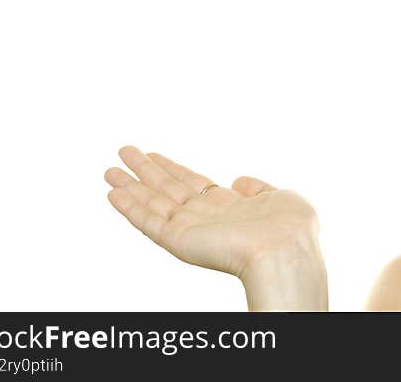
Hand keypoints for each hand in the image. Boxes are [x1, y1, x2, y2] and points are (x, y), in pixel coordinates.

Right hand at [104, 145, 321, 281]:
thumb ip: (257, 188)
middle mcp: (207, 218)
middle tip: (124, 152)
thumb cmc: (291, 228)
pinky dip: (130, 207)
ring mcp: (191, 229)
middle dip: (146, 171)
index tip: (155, 154)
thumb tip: (238, 180)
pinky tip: (114, 193)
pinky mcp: (179, 240)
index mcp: (231, 207)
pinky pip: (148, 221)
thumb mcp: (279, 197)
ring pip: (153, 203)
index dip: (173, 169)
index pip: (194, 185)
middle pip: (168, 190)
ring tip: (109, 169)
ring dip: (131, 186)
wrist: (285, 249)